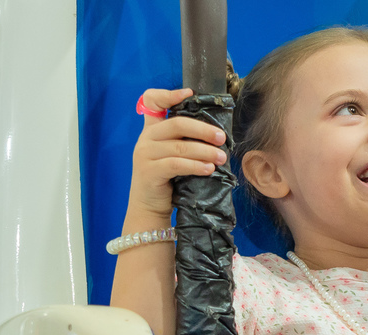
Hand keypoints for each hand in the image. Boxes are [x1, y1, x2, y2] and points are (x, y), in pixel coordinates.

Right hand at [128, 87, 229, 218]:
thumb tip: (216, 133)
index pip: (151, 100)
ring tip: (221, 157)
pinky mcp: (149, 171)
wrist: (149, 207)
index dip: (169, 94)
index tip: (189, 93)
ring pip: (180, 146)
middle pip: (177, 123)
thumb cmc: (167, 179)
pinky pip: (176, 164)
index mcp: (151, 129)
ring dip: (205, 151)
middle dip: (203, 130)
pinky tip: (209, 169)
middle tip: (222, 138)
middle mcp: (146, 138)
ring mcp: (145, 154)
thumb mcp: (172, 154)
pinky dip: (196, 166)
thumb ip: (183, 140)